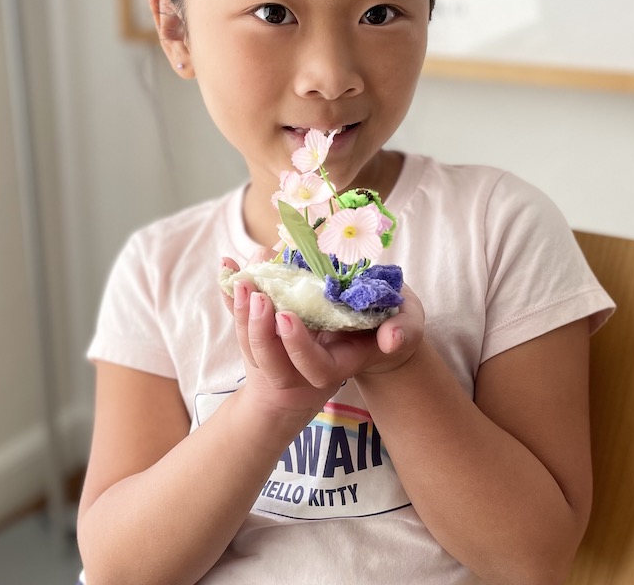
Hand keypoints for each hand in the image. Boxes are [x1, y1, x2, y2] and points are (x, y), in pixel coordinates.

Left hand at [220, 256, 424, 421]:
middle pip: (272, 360)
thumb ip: (402, 333)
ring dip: (243, 311)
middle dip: (259, 329)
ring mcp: (287, 348)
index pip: (312, 367)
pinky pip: (248, 316)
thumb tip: (391, 339)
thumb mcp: (406, 325)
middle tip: (255, 295)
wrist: (378, 327)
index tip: (286, 316)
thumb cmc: (395, 323)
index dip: (297, 347)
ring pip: (254, 341)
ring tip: (241, 279)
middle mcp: (307, 362)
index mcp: (338, 362)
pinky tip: (227, 267)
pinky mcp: (275, 330)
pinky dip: (236, 294)